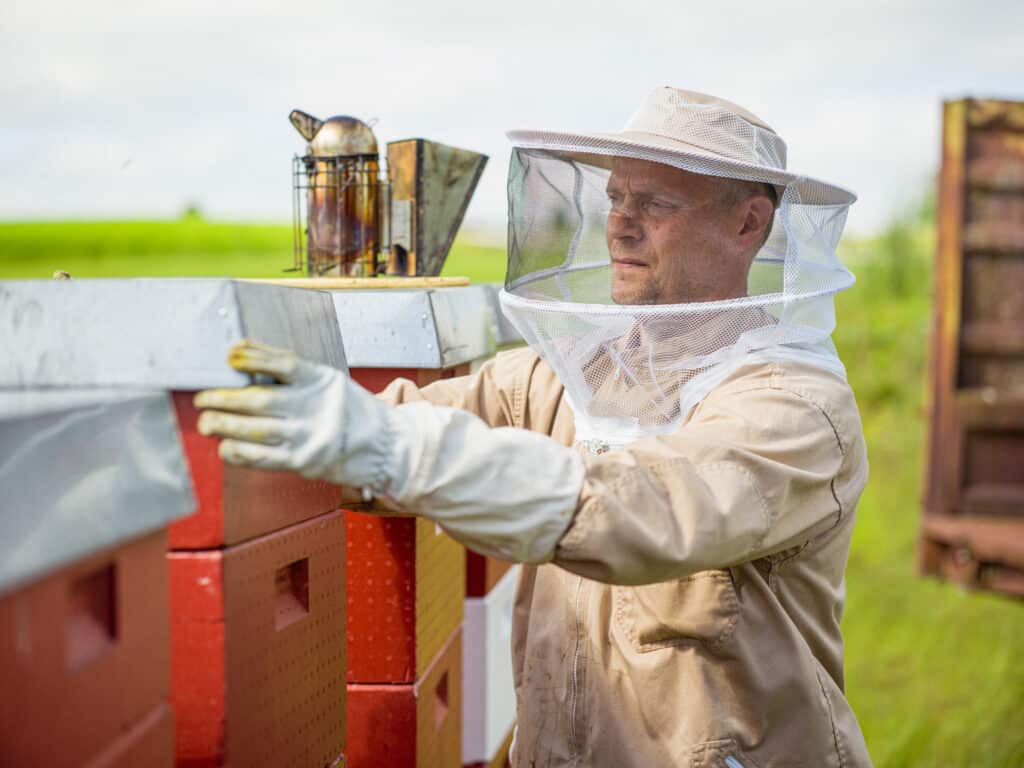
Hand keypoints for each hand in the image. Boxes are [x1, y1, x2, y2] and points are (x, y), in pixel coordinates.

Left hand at [194, 340, 393, 493]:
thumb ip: (290, 370)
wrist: (382, 446)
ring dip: (223, 425)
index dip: (254, 359)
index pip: (284, 364)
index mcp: (322, 380)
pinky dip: (237, 451)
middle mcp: (315, 407)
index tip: (230, 356)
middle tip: (202, 399)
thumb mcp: (327, 380)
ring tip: (207, 422)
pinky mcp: (303, 462)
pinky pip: (261, 458)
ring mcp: (309, 436)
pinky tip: (225, 446)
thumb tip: (241, 353)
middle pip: (260, 400)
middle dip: (223, 399)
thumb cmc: (348, 409)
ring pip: (254, 430)